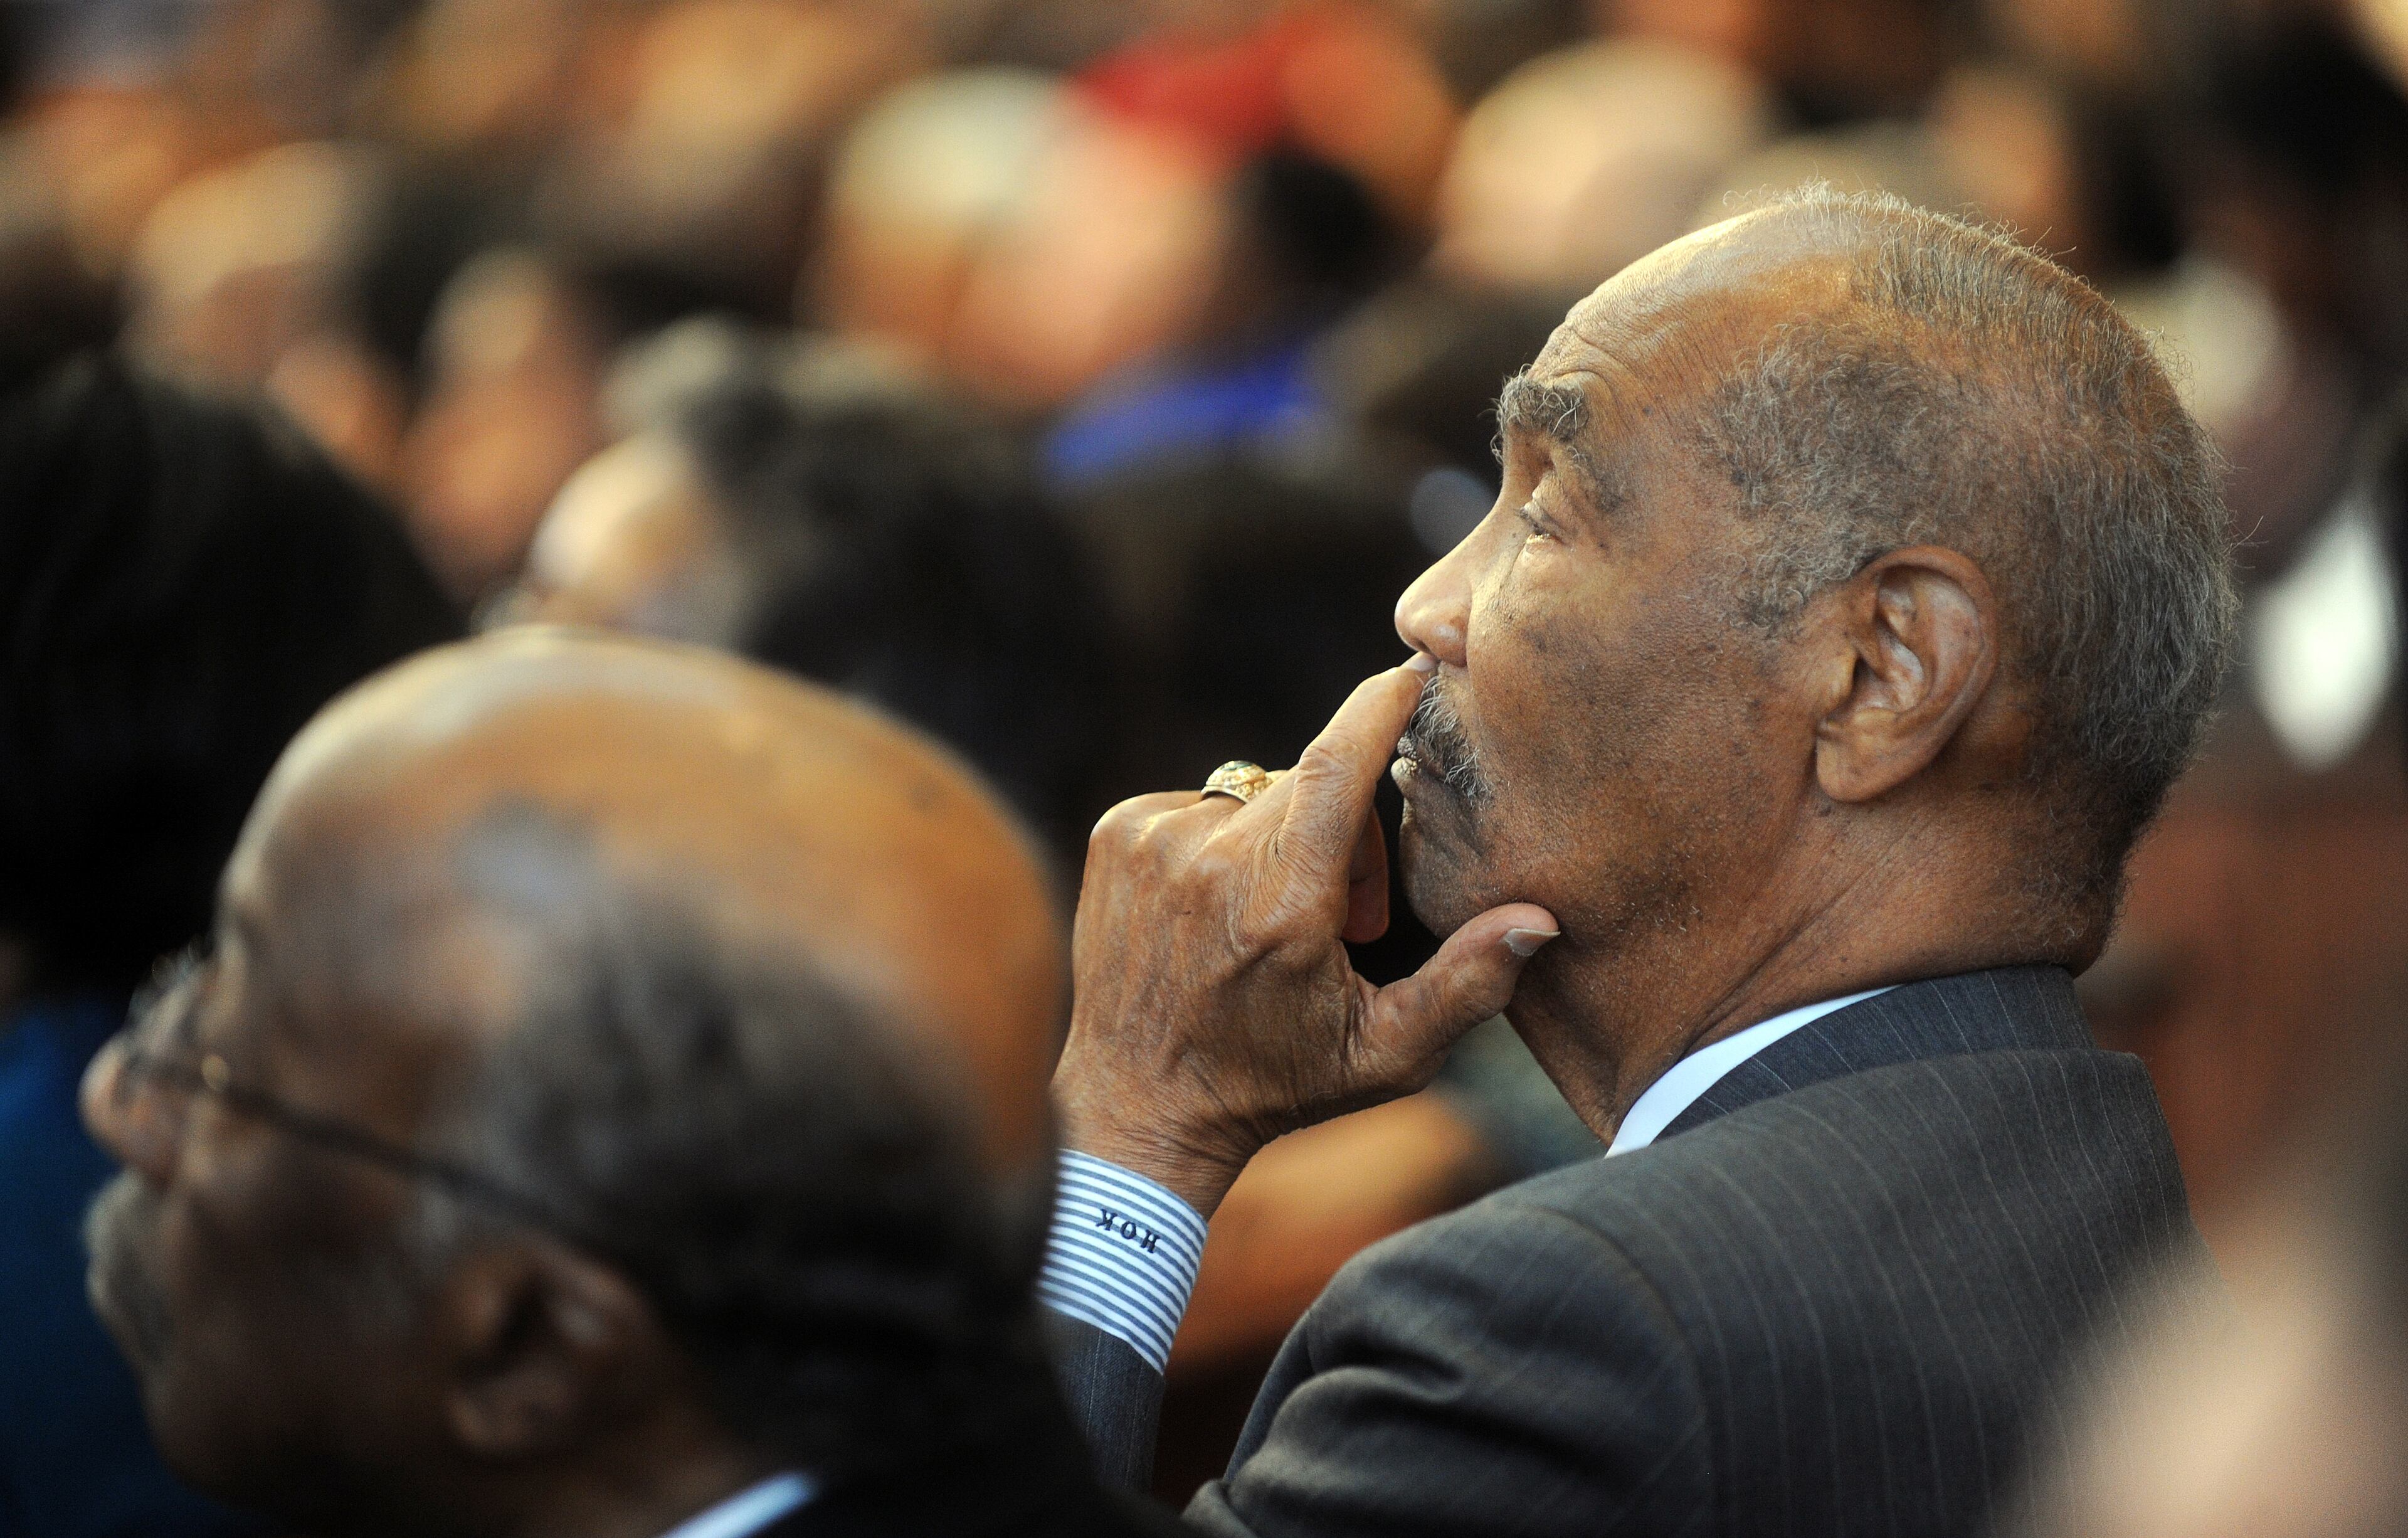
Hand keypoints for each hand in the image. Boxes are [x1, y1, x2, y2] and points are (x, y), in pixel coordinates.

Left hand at [1055, 659, 1558, 1216]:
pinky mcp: (1117, 834)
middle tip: (1343, 922)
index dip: (1379, 706)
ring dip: (1279, 840)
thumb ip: (1469, 983)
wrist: (1137, 1107)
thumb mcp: (1387, 1055)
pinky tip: (1214, 912)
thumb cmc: (1273, 1083)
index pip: (1336, 765)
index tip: (1414, 671)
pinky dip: (1220, 842)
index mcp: (1282, 904)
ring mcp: (1152, 840)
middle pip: (1312, 789)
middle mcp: (1208, 858)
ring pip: (1255, 796)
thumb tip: (1538, 919)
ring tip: (1269, 925)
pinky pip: (1199, 805)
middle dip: (1344, 835)